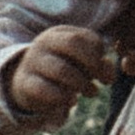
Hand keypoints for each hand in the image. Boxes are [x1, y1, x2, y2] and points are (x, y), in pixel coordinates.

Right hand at [5, 23, 125, 126]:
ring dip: (82, 84)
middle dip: (93, 64)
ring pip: (62, 69)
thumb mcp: (82, 65)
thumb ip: (100, 66)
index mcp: (60, 33)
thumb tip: (110, 76)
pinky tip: (71, 101)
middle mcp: (44, 42)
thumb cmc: (63, 72)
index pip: (86, 36)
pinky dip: (64, 98)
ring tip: (92, 92)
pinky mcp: (24, 83)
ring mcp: (32, 61)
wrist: (27, 86)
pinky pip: (46, 90)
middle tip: (101, 82)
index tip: (105, 74)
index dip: (101, 55)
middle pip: (73, 43)